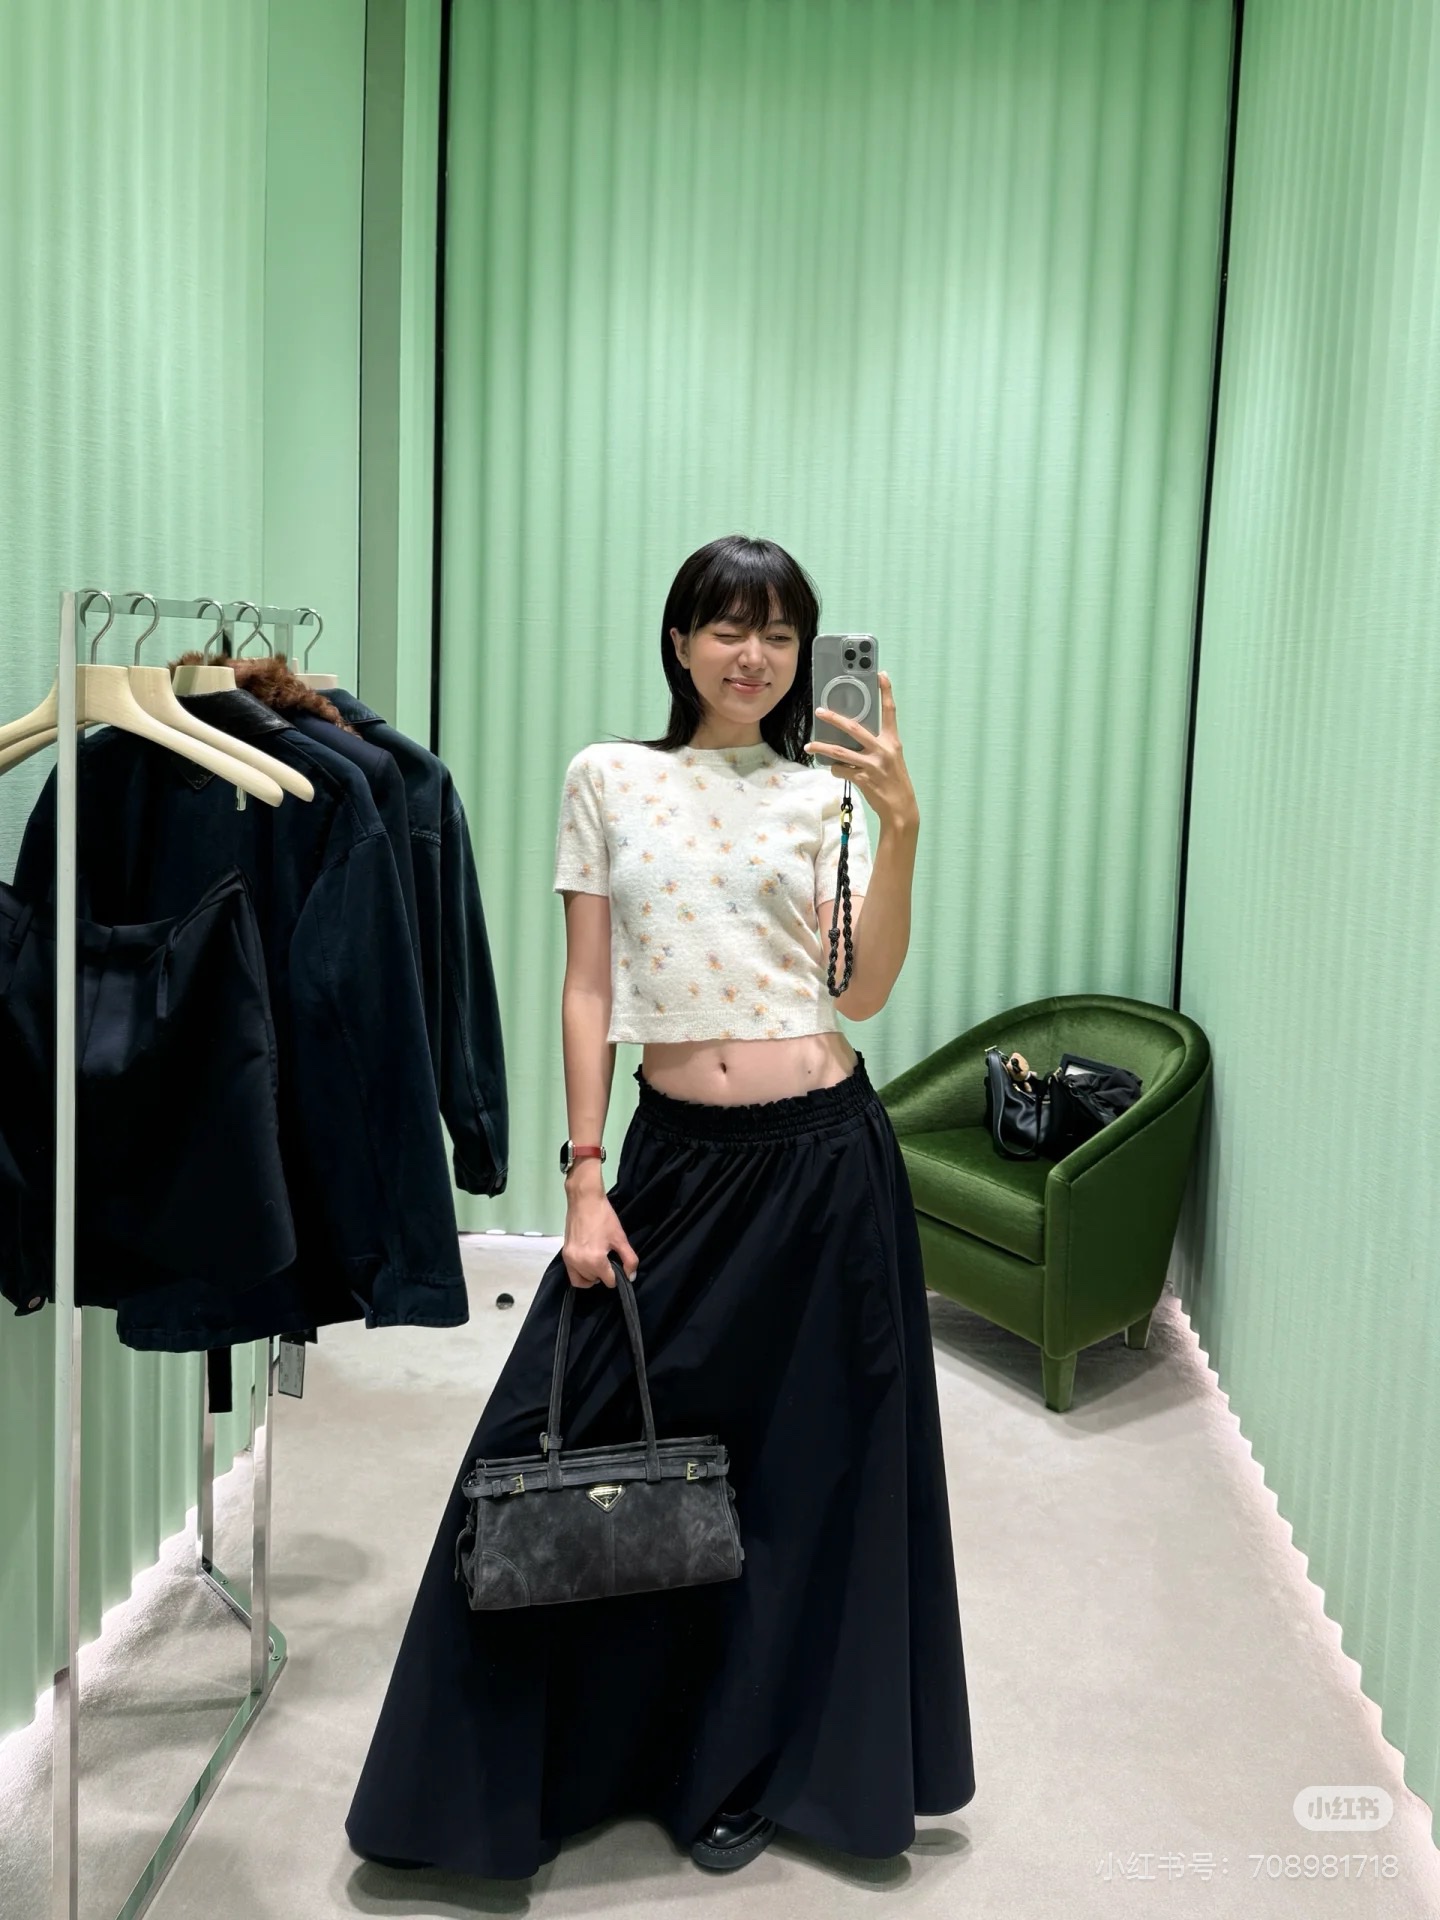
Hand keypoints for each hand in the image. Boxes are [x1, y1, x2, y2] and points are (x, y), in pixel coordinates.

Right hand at [562, 1194, 638, 1288]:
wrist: (584, 1201)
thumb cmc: (605, 1217)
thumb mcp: (621, 1238)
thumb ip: (629, 1260)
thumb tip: (631, 1277)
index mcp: (595, 1260)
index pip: (609, 1281)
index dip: (617, 1275)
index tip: (618, 1263)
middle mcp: (580, 1263)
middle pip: (596, 1281)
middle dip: (604, 1274)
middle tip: (609, 1258)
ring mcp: (570, 1260)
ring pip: (583, 1280)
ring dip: (593, 1275)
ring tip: (599, 1261)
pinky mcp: (564, 1255)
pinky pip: (572, 1275)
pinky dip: (581, 1275)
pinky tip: (589, 1264)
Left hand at [803, 670, 916, 832]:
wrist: (900, 808)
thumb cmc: (894, 782)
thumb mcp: (891, 759)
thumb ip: (876, 746)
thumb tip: (851, 738)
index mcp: (892, 742)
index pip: (890, 712)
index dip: (886, 692)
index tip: (881, 674)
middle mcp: (883, 750)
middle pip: (853, 728)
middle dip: (834, 719)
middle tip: (819, 711)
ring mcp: (872, 765)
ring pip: (840, 752)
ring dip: (822, 748)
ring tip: (809, 746)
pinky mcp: (863, 779)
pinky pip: (841, 770)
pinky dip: (835, 769)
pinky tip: (835, 770)